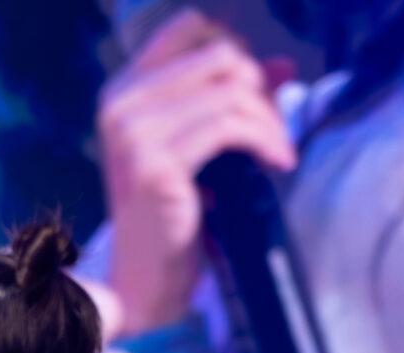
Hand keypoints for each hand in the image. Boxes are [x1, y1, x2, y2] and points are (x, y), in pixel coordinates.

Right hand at [98, 10, 297, 332]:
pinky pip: (231, 127)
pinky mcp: (155, 163)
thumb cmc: (172, 210)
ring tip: (278, 150)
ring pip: (231, 91)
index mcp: (123, 90)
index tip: (256, 84)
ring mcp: (133, 133)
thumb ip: (231, 97)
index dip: (235, 47)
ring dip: (269, 120)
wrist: (146, 274)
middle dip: (260, 87)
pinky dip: (266, 140)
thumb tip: (283, 66)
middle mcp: (121, 104)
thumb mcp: (199, 142)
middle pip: (220, 56)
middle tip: (274, 125)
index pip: (189, 26)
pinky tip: (277, 162)